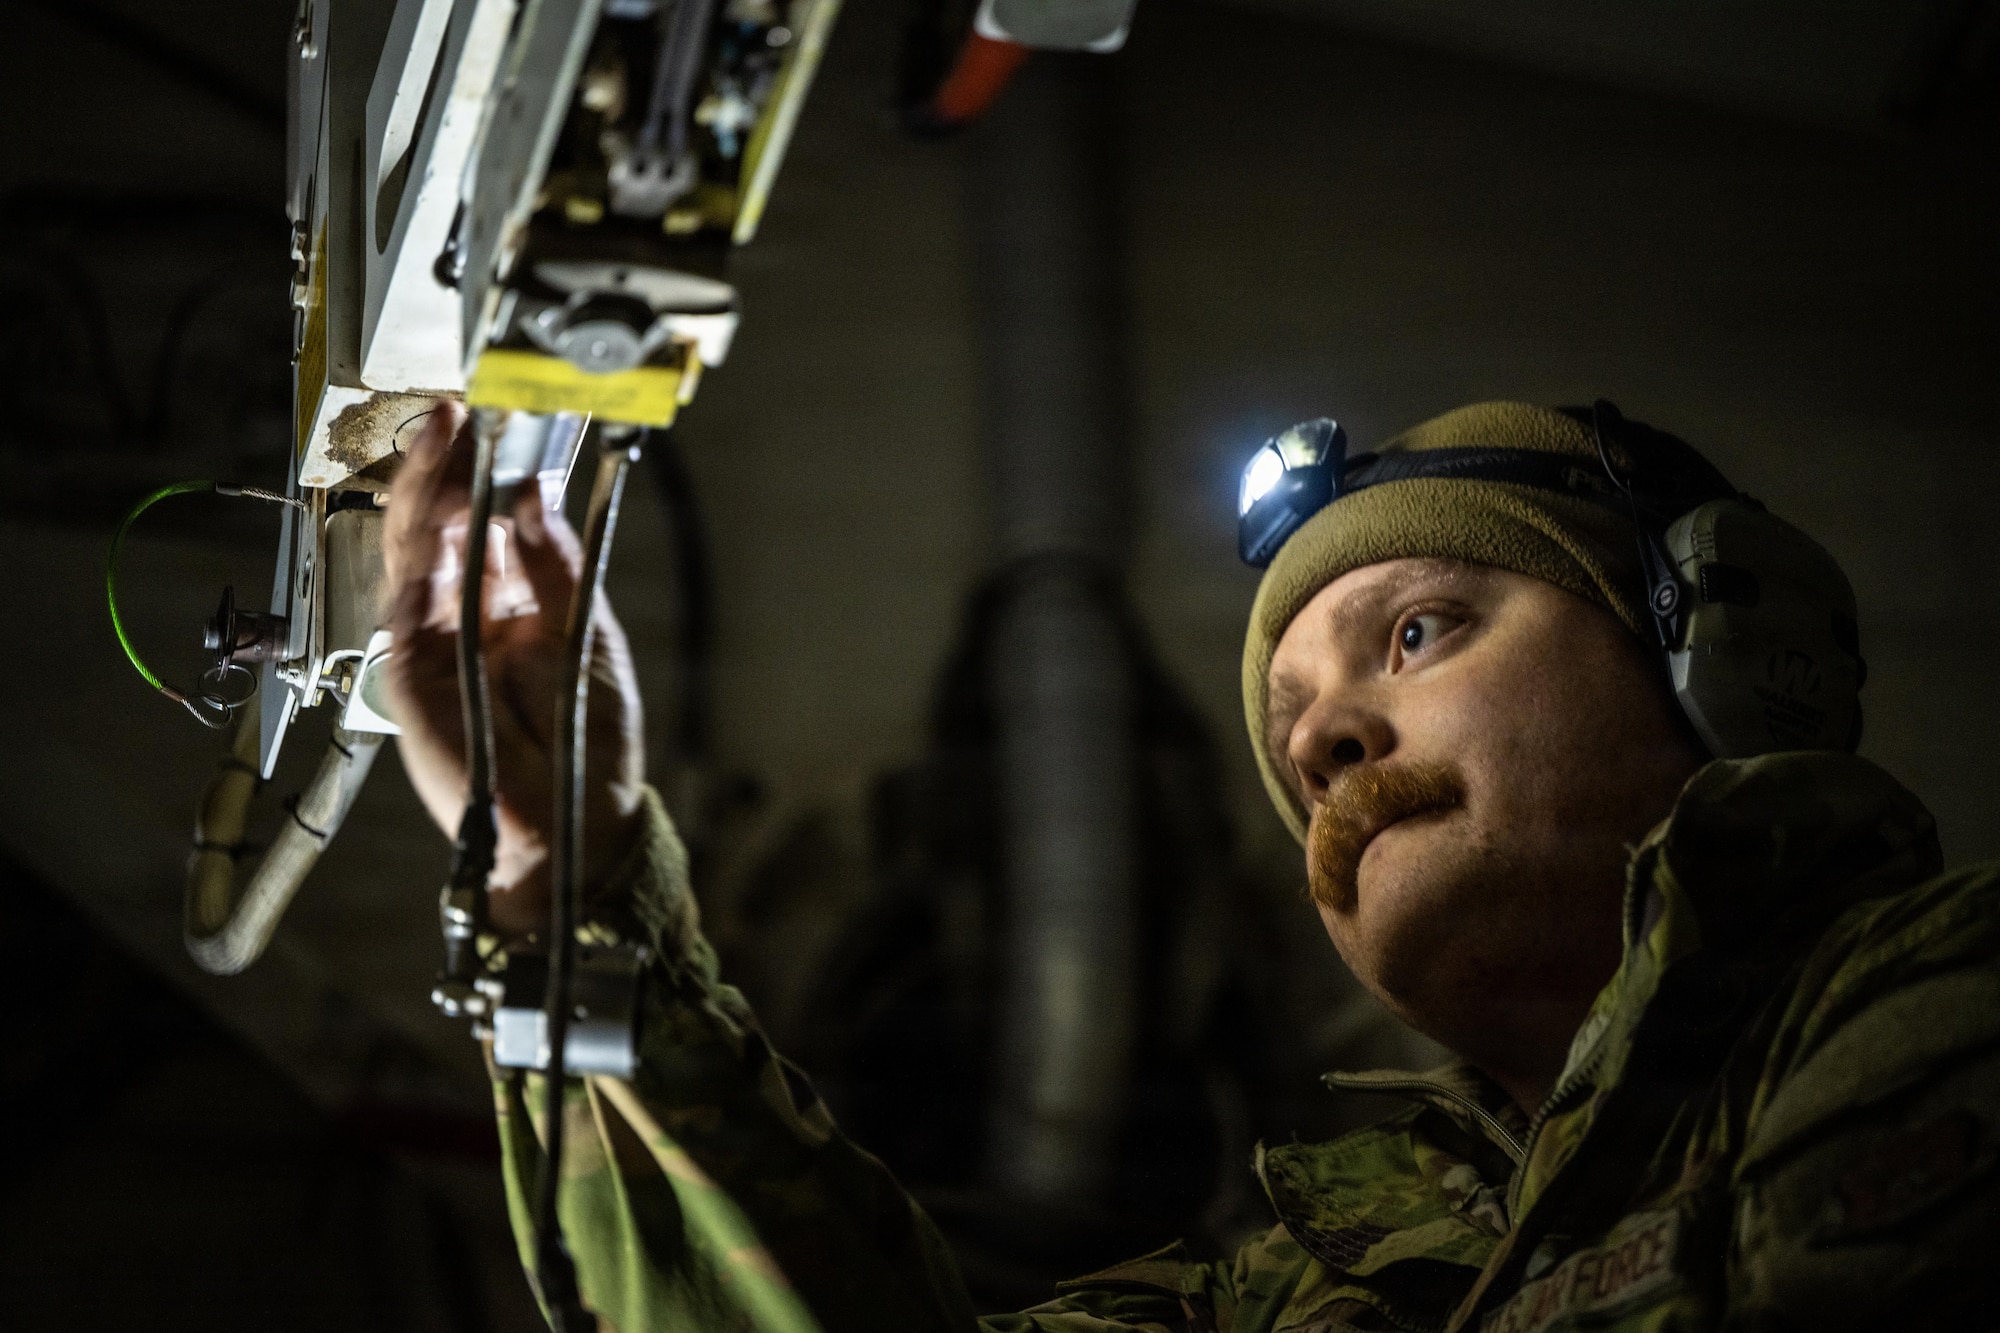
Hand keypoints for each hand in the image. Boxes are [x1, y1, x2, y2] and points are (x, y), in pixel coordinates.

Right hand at [383, 402, 646, 939]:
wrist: (569, 821)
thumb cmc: (585, 740)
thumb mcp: (586, 635)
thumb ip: (555, 566)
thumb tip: (528, 496)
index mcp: (516, 601)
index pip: (490, 520)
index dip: (491, 471)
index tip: (505, 420)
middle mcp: (469, 611)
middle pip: (443, 521)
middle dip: (451, 464)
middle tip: (465, 413)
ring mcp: (435, 636)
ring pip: (415, 544)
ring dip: (427, 486)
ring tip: (447, 433)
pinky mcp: (412, 666)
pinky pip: (408, 591)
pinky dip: (419, 542)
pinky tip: (436, 499)